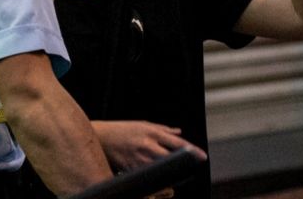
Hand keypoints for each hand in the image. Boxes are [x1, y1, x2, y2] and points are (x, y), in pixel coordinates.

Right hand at [92, 120, 206, 172]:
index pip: (177, 142)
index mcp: (152, 132)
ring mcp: (139, 157)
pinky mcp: (131, 168)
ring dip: (170, 172)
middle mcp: (147, 144)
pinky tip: (159, 178)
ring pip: (161, 169)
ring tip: (176, 174)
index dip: (191, 150)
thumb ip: (163, 129)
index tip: (202, 156)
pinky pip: (148, 176)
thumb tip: (179, 132)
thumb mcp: (143, 125)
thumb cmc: (122, 130)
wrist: (100, 137)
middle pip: (171, 157)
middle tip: (191, 168)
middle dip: (182, 164)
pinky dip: (155, 177)